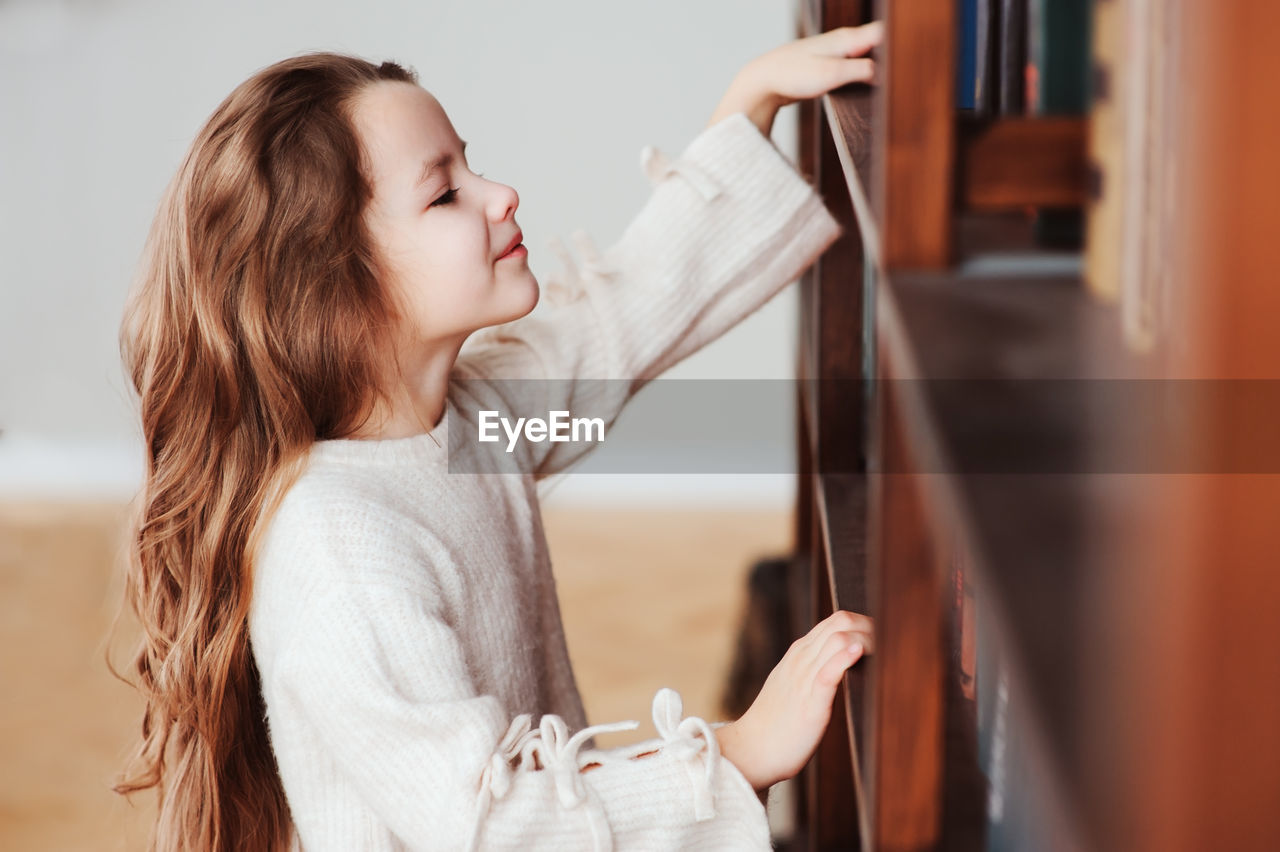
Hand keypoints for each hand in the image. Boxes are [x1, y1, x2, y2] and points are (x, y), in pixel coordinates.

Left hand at [708, 22, 883, 136]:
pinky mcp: (827, 64)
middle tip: (897, 77)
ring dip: (874, 67)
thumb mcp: (831, 75)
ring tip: (882, 82)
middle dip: (889, 57)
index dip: (897, 45)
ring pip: (864, 55)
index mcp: (847, 38)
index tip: (905, 62)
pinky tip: (861, 86)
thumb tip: (882, 72)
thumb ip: (860, 71)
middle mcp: (842, 41)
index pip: (883, 32)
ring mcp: (834, 52)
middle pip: (876, 43)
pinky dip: (858, 74)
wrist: (763, 82)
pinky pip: (851, 65)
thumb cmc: (792, 75)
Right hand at [715, 609, 873, 790]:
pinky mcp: (809, 702)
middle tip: (892, 643)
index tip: (885, 638)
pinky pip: (828, 671)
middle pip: (840, 622)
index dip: (864, 623)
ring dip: (867, 640)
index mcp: (799, 653)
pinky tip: (859, 653)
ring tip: (885, 650)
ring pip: (837, 640)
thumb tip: (844, 665)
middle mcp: (801, 659)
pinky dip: (845, 658)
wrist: (751, 750)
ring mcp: (803, 678)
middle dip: (871, 627)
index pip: (835, 620)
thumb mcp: (793, 686)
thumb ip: (814, 670)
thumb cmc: (776, 723)